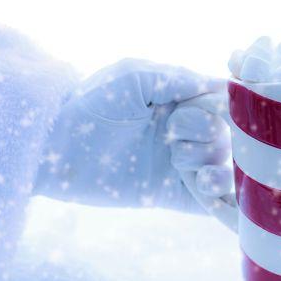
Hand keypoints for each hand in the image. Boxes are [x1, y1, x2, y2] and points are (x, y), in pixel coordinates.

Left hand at [34, 59, 234, 217]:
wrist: (54, 145)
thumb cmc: (90, 102)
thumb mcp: (133, 77)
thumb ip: (176, 78)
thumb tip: (222, 86)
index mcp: (180, 101)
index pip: (222, 103)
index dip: (217, 107)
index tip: (188, 109)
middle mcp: (186, 133)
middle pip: (226, 136)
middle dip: (205, 132)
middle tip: (169, 134)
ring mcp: (180, 165)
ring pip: (224, 167)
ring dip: (211, 163)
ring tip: (178, 161)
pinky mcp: (170, 194)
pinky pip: (212, 203)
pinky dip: (224, 202)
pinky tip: (211, 191)